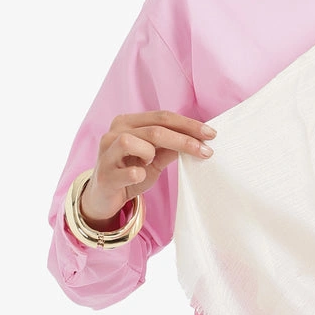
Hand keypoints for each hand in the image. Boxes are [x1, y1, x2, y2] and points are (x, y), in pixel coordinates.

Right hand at [80, 110, 216, 226]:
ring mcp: (106, 153)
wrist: (104, 198)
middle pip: (154, 129)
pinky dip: (138, 173)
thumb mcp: (154, 159)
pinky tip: (139, 176)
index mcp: (127, 123)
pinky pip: (127, 171)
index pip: (162, 117)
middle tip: (206, 150)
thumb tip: (198, 140)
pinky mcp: (105, 175)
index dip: (188, 124)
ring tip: (149, 163)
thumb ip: (170, 147)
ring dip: (150, 153)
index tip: (211, 134)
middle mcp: (114, 133)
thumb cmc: (130, 172)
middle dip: (183, 139)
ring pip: (132, 141)